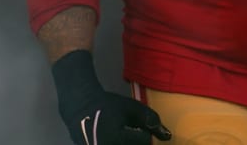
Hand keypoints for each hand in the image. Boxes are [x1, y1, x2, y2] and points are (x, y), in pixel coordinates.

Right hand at [51, 50, 171, 144]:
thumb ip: (150, 119)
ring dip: (131, 143)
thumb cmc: (106, 105)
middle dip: (138, 141)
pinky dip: (120, 144)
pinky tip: (117, 138)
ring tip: (124, 135)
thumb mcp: (130, 107)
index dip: (145, 133)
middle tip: (129, 131)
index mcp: (116, 138)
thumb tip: (167, 136)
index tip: (137, 126)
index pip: (144, 140)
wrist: (79, 107)